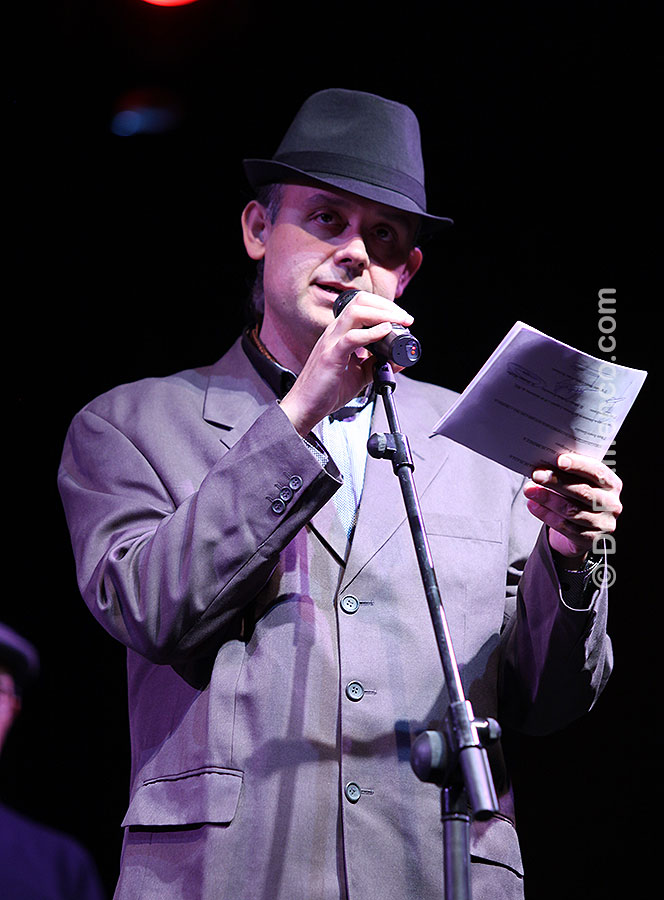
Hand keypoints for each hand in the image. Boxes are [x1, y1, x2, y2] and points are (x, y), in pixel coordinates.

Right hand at [279, 291, 412, 435]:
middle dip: (386, 305)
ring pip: (356, 312)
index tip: (403, 318)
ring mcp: (331, 342)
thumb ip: (376, 364)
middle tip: (406, 318)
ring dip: (382, 314)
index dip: (384, 306)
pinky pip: (352, 338)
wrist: (305, 407)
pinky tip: (385, 333)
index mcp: (339, 334)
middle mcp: (334, 333)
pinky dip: (372, 333)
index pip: (361, 305)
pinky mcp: (331, 356)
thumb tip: (398, 361)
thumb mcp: (359, 375)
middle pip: (360, 301)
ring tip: (399, 322)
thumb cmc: (326, 391)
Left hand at [523, 452, 622, 563]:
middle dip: (557, 481)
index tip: (559, 460)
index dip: (579, 465)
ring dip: (547, 499)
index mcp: (611, 484)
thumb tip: (544, 464)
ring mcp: (602, 524)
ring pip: (572, 510)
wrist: (578, 530)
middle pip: (583, 491)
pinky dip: (545, 515)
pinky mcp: (589, 540)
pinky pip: (565, 526)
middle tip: (537, 474)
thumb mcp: (576, 482)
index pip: (598, 472)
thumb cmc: (576, 498)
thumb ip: (567, 473)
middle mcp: (611, 504)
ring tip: (530, 490)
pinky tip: (533, 505)